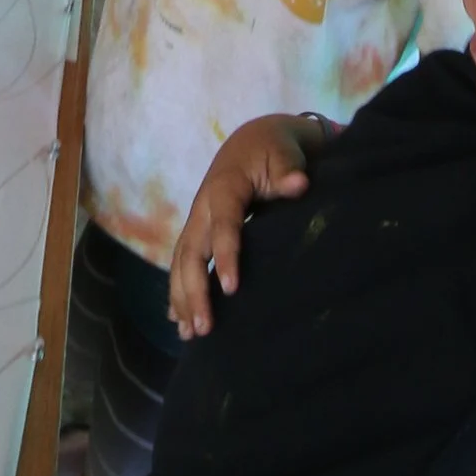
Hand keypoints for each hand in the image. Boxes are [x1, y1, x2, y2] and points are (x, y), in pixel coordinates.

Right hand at [168, 116, 322, 339]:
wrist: (252, 141)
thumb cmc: (273, 149)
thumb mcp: (285, 152)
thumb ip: (289, 169)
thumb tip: (298, 183)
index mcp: (224, 188)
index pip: (223, 225)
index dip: (227, 256)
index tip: (232, 289)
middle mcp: (203, 208)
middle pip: (192, 252)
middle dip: (194, 290)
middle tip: (204, 327)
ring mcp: (197, 221)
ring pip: (181, 262)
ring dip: (182, 298)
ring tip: (189, 334)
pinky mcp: (197, 232)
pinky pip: (181, 264)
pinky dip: (177, 292)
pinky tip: (177, 320)